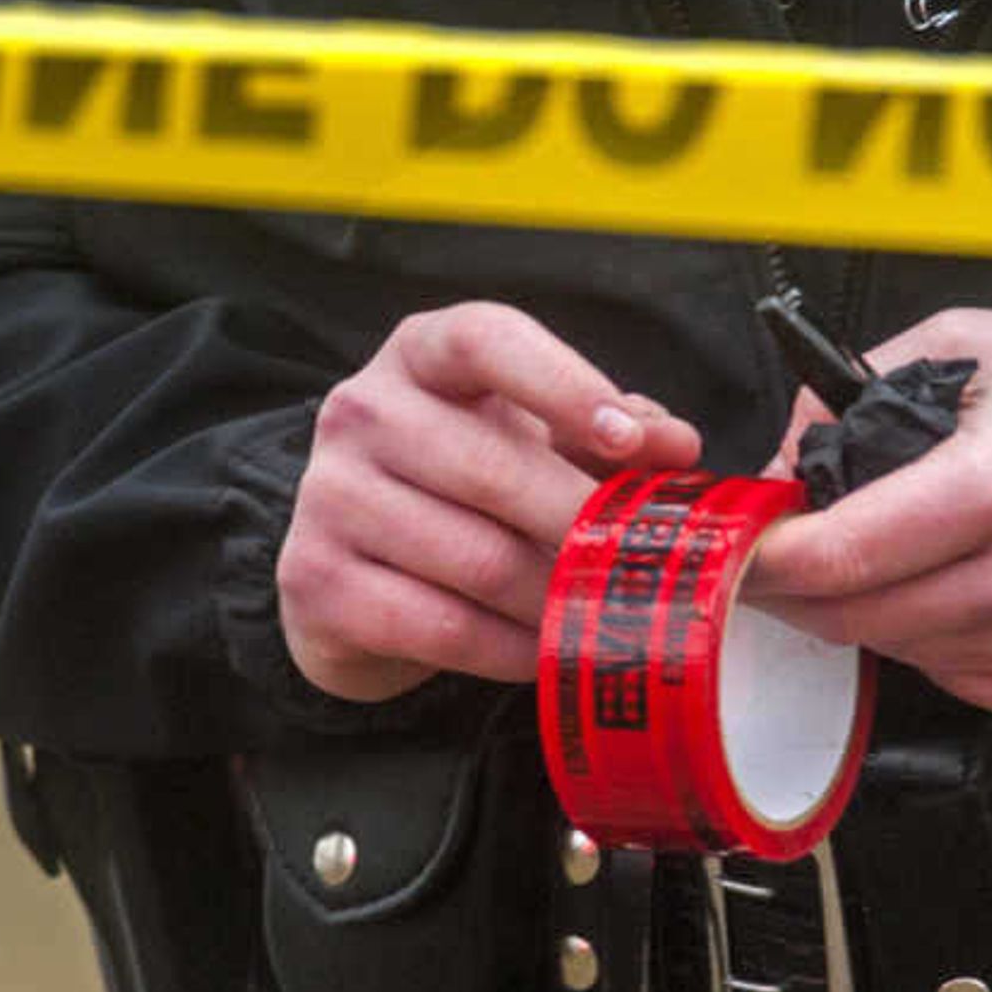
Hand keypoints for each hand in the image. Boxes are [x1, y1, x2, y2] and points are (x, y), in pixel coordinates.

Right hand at [279, 304, 702, 702]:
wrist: (356, 570)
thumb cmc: (464, 488)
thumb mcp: (534, 439)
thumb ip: (610, 433)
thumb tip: (676, 444)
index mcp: (421, 354)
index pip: (485, 339)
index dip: (563, 384)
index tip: (628, 444)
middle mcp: (361, 409)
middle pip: (492, 468)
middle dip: (581, 527)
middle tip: (638, 566)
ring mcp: (329, 494)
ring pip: (476, 560)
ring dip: (554, 600)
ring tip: (598, 615)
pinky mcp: (315, 579)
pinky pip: (441, 626)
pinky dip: (511, 649)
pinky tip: (545, 652)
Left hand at [748, 310, 991, 726]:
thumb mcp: (986, 345)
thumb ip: (868, 382)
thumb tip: (791, 445)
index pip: (840, 554)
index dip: (767, 558)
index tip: (739, 546)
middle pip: (854, 616)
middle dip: (801, 588)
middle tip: (787, 554)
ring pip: (900, 652)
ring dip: (875, 609)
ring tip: (904, 553)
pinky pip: (958, 680)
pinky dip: (938, 640)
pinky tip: (970, 588)